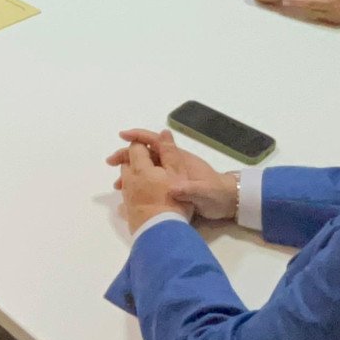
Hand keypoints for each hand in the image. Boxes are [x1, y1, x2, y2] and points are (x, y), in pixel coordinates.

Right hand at [108, 129, 237, 221]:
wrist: (229, 202)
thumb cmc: (217, 194)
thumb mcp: (205, 192)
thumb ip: (190, 189)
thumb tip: (173, 188)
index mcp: (179, 159)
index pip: (156, 142)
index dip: (139, 137)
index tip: (123, 136)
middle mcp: (173, 164)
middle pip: (146, 154)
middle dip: (128, 155)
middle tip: (110, 163)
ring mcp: (172, 174)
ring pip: (146, 168)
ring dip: (131, 172)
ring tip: (117, 184)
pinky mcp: (171, 185)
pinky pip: (150, 179)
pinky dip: (138, 183)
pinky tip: (129, 194)